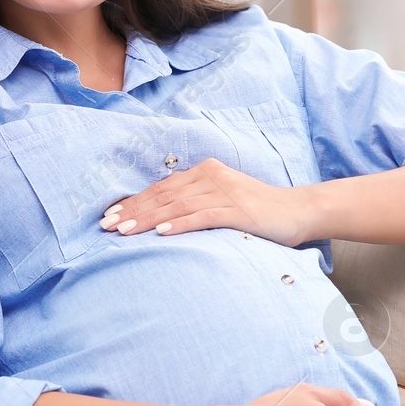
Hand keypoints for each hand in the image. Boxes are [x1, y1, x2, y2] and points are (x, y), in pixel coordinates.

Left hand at [99, 157, 310, 245]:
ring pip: (178, 205)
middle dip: (133, 211)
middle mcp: (213, 177)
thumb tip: (163, 217)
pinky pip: (203, 216)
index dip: (135, 201)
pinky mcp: (239, 210)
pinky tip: (161, 233)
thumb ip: (197, 202)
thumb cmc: (260, 211)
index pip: (163, 187)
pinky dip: (180, 224)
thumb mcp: (225, 200)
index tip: (110, 215)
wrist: (298, 211)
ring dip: (148, 219)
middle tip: (106, 225)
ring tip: (124, 231)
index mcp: (207, 172)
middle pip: (165, 195)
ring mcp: (226, 192)